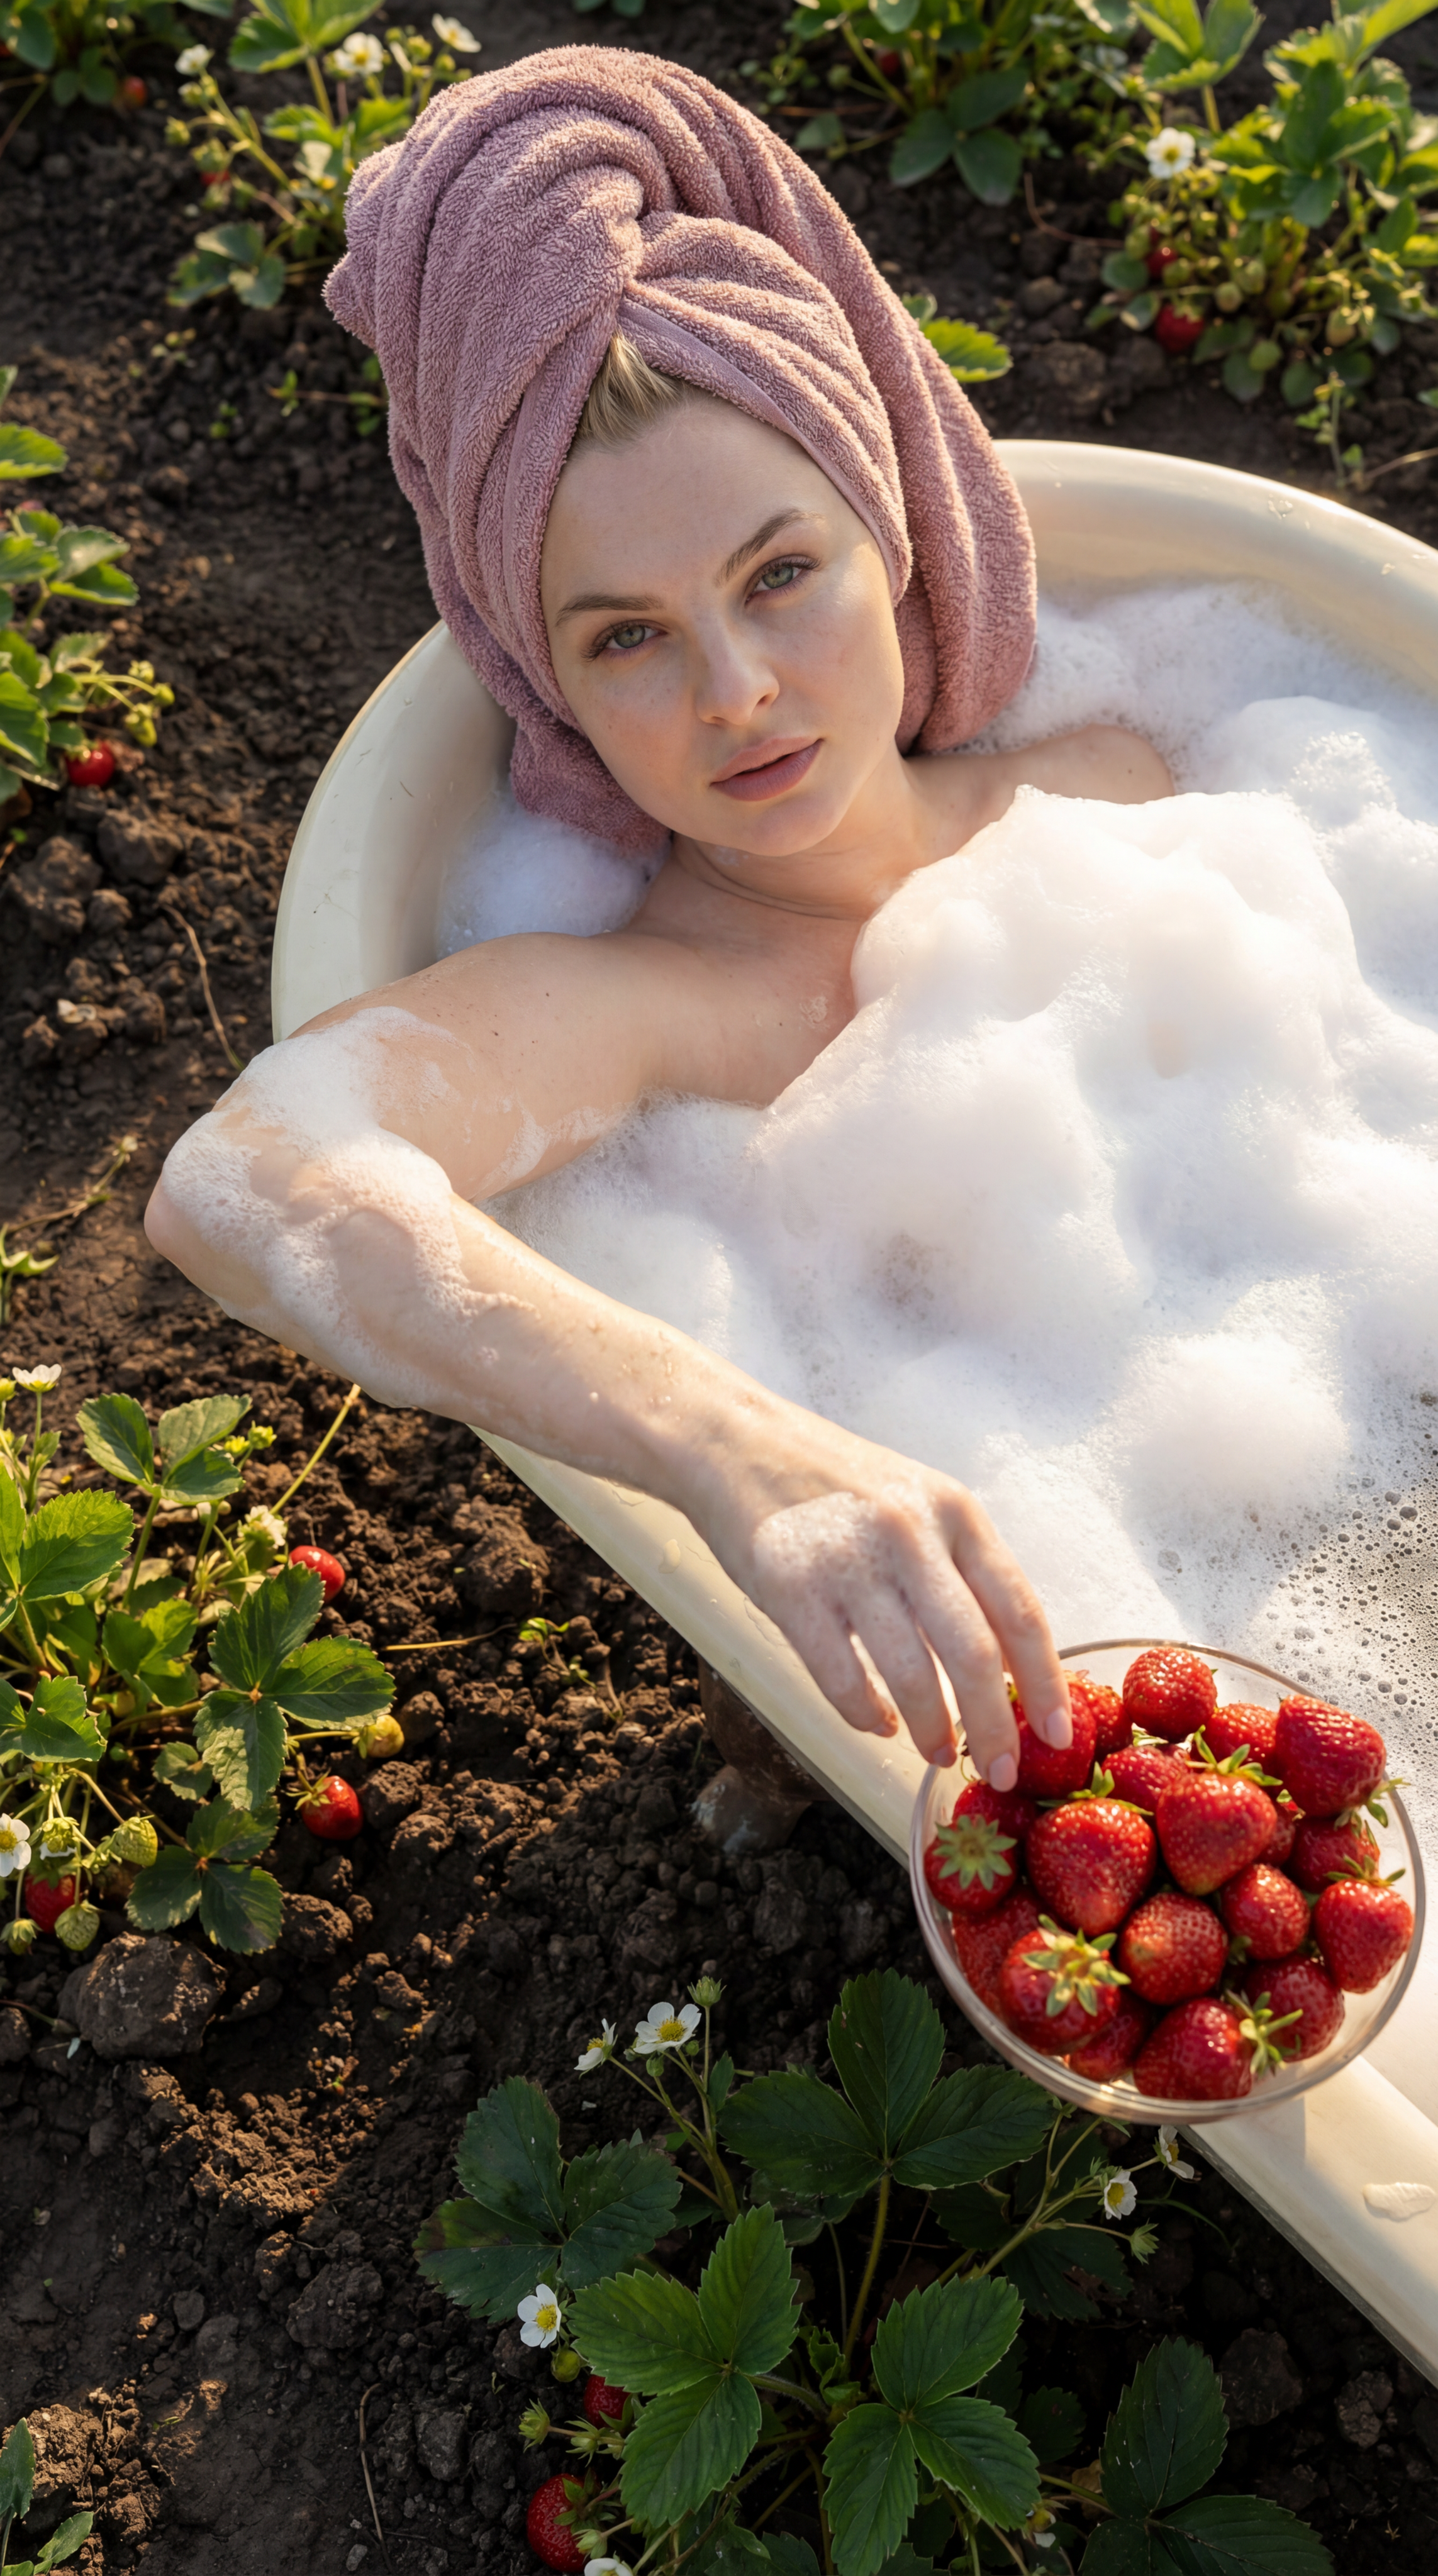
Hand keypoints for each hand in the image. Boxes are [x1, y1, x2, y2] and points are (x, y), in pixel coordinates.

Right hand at [690, 1410, 1070, 1786]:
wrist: (736, 1443)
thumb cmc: (833, 1480)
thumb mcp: (918, 1502)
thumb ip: (961, 1569)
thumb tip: (1007, 1663)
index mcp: (954, 1511)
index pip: (1020, 1611)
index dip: (1045, 1682)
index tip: (1058, 1733)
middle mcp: (910, 1533)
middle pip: (974, 1654)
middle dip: (995, 1727)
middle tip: (1003, 1769)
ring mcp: (850, 1563)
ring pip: (912, 1676)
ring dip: (932, 1731)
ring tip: (938, 1753)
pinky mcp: (793, 1592)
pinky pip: (843, 1680)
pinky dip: (865, 1716)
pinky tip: (877, 1724)